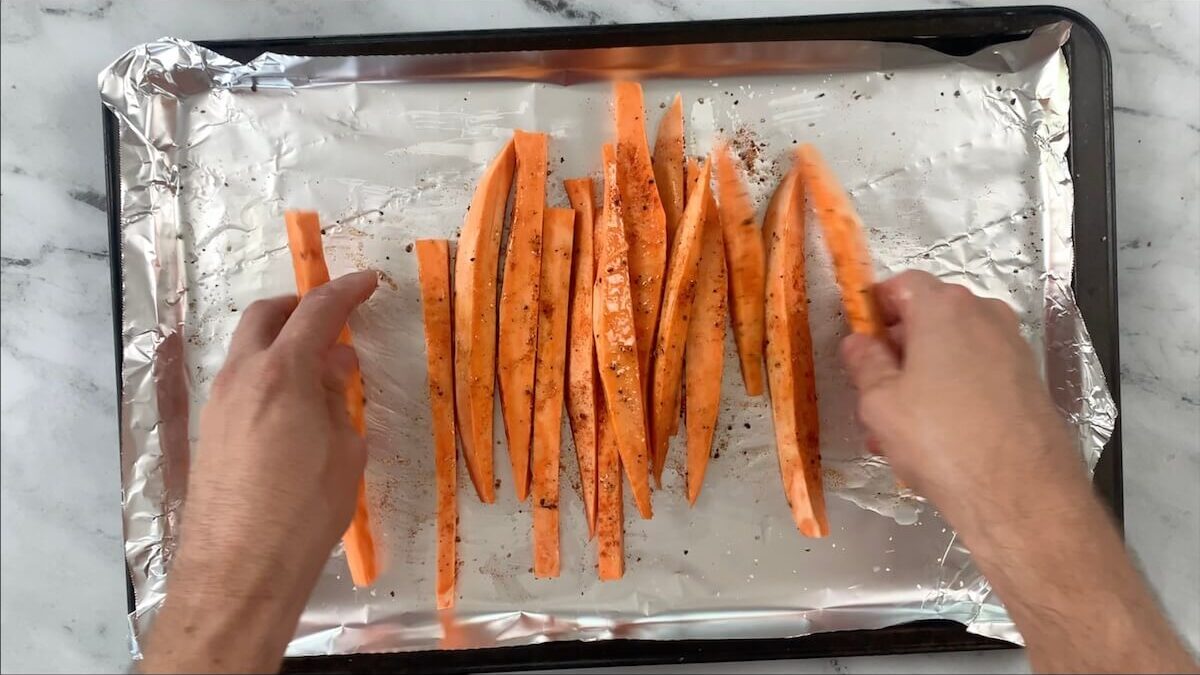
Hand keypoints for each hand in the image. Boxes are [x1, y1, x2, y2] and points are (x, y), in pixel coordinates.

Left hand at [142, 270, 376, 673]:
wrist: (239, 569)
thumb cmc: (305, 512)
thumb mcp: (343, 452)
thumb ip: (338, 399)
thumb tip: (336, 365)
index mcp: (282, 373)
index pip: (317, 312)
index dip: (346, 291)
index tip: (368, 281)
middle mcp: (242, 378)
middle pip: (265, 316)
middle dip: (300, 305)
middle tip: (333, 315)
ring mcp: (218, 404)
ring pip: (248, 349)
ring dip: (281, 341)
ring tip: (319, 367)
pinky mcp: (209, 432)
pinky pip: (240, 382)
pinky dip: (268, 373)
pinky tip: (294, 405)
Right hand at [840, 271, 1198, 672]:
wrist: (1021, 494)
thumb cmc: (941, 439)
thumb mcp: (880, 402)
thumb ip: (865, 363)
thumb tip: (859, 342)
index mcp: (945, 307)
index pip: (901, 285)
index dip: (873, 309)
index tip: (857, 341)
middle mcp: (986, 316)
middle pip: (929, 317)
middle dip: (896, 349)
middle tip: (871, 392)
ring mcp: (1013, 348)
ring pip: (952, 351)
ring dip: (921, 377)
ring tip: (896, 429)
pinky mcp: (1028, 382)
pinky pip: (977, 375)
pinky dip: (951, 393)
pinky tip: (934, 439)